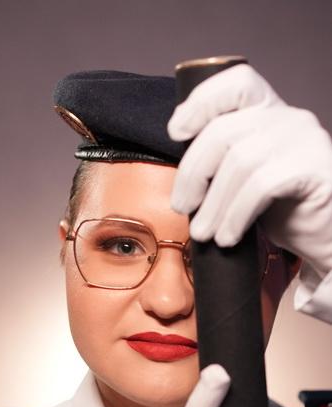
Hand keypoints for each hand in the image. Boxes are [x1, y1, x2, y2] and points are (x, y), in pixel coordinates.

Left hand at [168, 63, 331, 280]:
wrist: (325, 236)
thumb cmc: (283, 208)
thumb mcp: (244, 179)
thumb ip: (221, 162)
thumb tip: (181, 178)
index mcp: (269, 111)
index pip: (236, 83)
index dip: (200, 102)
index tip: (176, 132)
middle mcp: (288, 118)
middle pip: (223, 131)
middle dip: (193, 173)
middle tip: (182, 207)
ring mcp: (305, 140)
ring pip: (239, 162)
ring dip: (213, 204)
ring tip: (204, 232)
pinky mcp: (315, 168)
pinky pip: (261, 186)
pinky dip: (235, 215)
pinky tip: (227, 236)